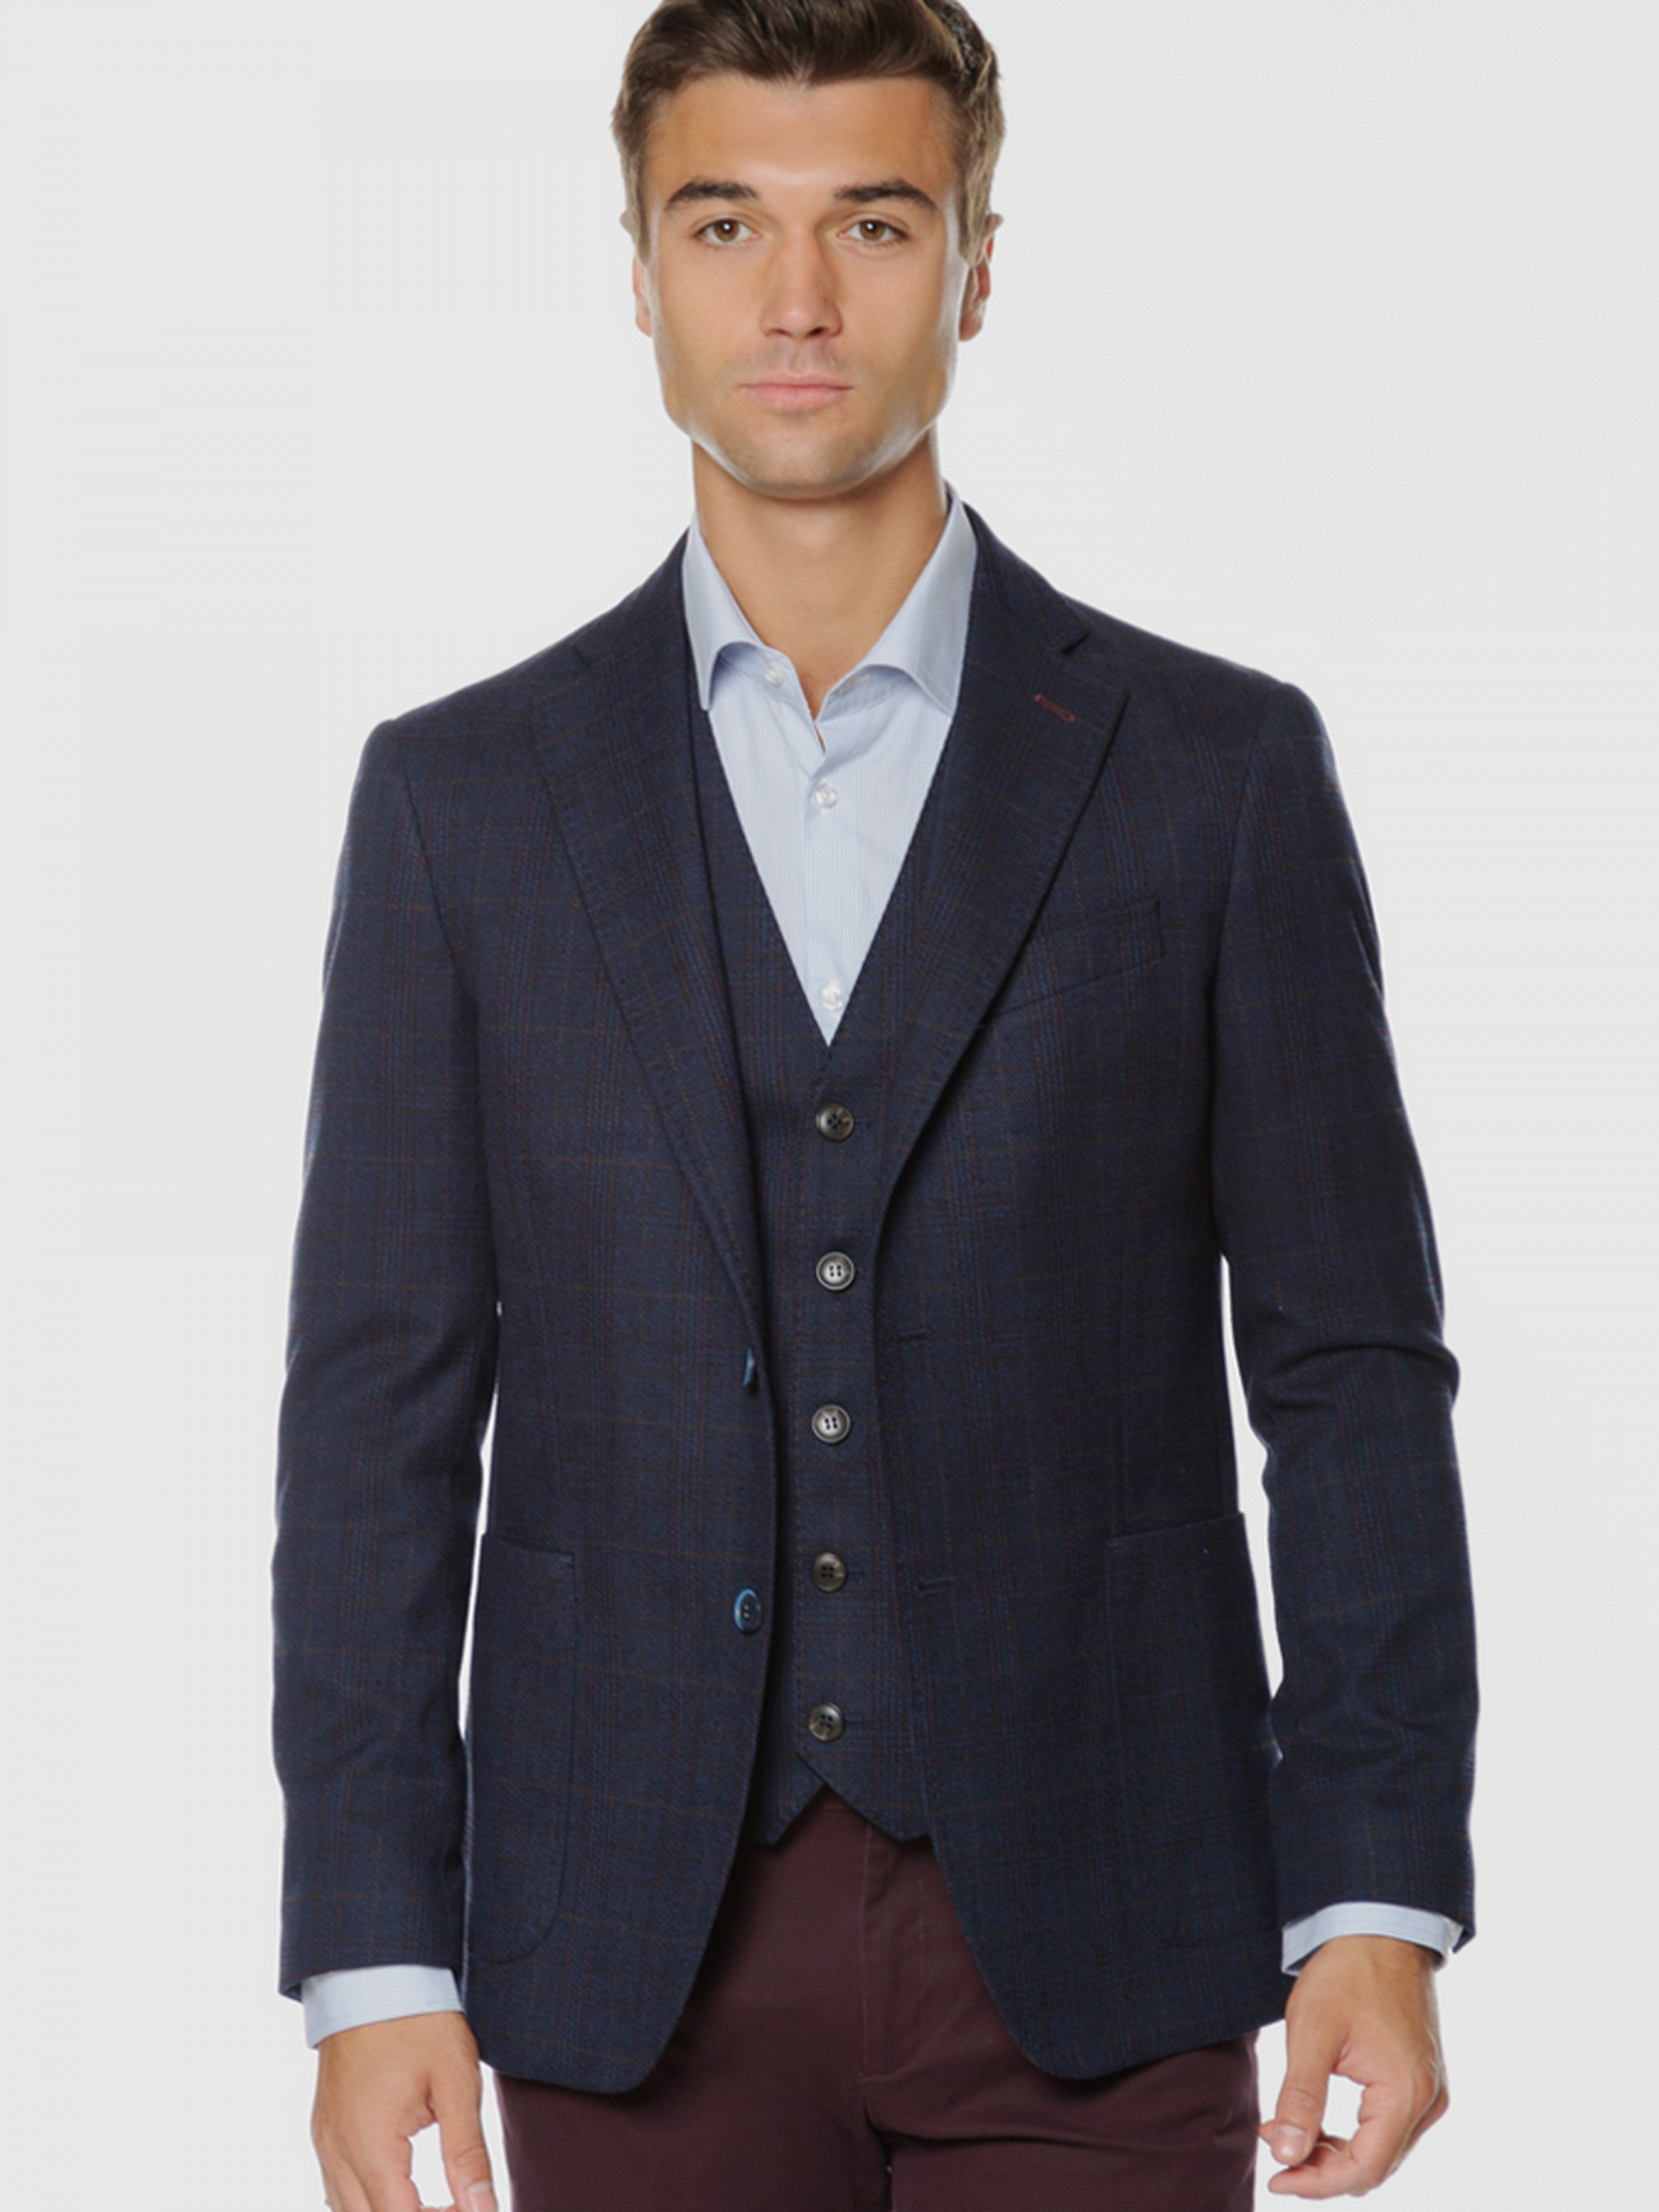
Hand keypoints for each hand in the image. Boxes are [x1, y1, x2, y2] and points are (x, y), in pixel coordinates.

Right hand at [311, 2010, 497, 2211]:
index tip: (474, 2209)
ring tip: (444, 2201)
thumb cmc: (419, 2020)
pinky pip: (340, 2189)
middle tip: (463, 2204)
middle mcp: (337, 2151)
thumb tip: (484, 2209)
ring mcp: (325, 2142)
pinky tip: (409, 2187)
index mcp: (369, 2144)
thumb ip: (467, 2154)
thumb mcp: (456, 2082)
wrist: (375, 1972)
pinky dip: (373, 2199)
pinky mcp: (325, 2130)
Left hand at [1260, 1934, 1448, 2197]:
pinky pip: (1389, 2128)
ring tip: (1285, 2132)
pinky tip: (1316, 2121)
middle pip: (1374, 2166)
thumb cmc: (1346, 1972)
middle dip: (1321, 2169)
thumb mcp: (1312, 2033)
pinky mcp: (1421, 2079)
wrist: (1380, 1926)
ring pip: (1382, 2151)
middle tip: (1273, 2150)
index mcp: (1407, 2093)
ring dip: (1334, 2153)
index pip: (1364, 2169)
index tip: (1275, 2176)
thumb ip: (1300, 2099)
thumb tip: (1285, 2155)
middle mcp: (1428, 2100)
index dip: (1317, 2183)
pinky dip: (1352, 2134)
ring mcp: (1429, 2091)